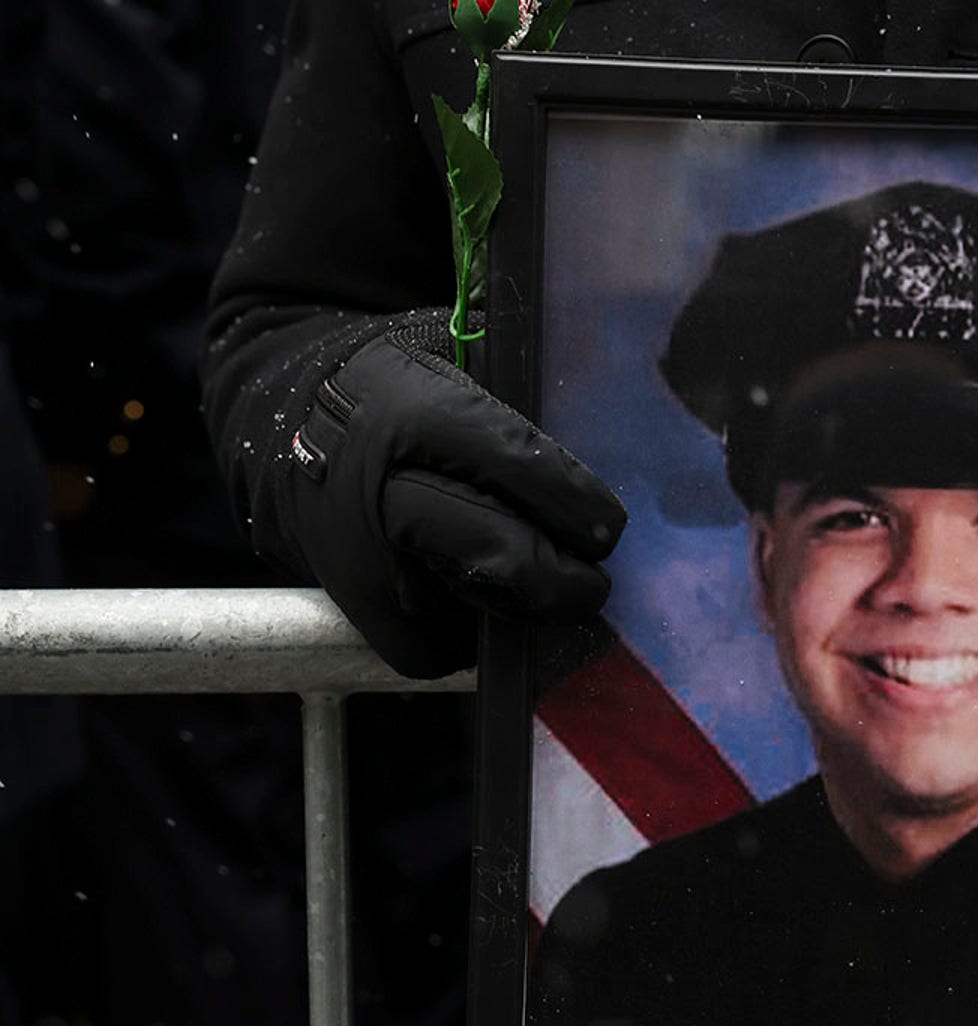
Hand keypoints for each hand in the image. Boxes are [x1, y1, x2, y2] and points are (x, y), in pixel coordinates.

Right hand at [283, 322, 625, 676]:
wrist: (287, 429)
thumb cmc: (397, 390)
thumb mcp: (450, 347)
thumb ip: (522, 381)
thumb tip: (612, 420)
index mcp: (413, 415)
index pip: (518, 466)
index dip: (576, 503)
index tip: (608, 525)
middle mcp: (386, 496)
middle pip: (506, 557)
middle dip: (569, 578)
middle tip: (595, 579)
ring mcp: (371, 567)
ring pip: (488, 608)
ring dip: (532, 604)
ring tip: (545, 578)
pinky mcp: (369, 618)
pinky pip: (451, 647)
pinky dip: (483, 629)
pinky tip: (485, 593)